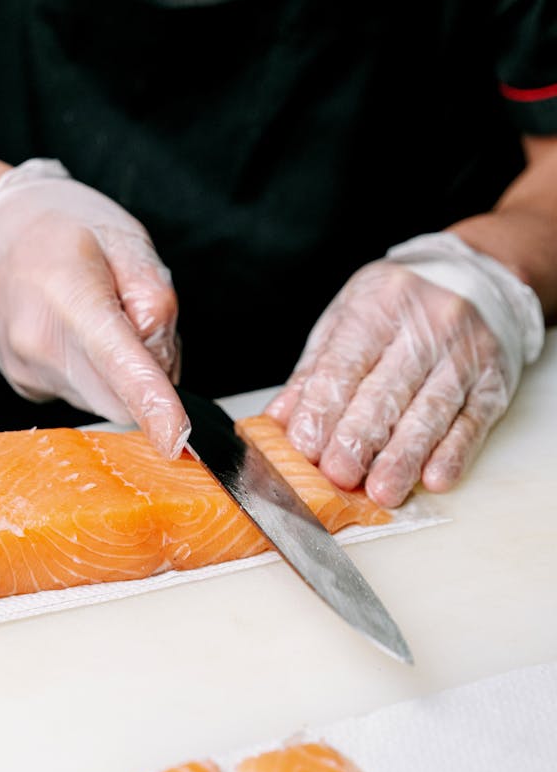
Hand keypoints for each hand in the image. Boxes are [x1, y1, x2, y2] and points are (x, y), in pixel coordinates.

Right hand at [0, 159, 189, 457]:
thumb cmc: (58, 228)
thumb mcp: (125, 238)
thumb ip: (155, 296)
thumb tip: (159, 364)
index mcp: (68, 294)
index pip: (117, 361)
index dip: (152, 402)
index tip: (175, 437)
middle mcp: (39, 343)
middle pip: (122, 398)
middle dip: (149, 376)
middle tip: (133, 318)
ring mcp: (27, 372)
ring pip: (107, 400)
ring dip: (122, 373)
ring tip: (100, 318)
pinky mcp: (27, 388)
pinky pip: (87, 395)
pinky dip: (99, 375)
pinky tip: (79, 335)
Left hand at [266, 233, 543, 507]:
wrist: (471, 279)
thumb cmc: (395, 309)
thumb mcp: (345, 322)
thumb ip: (314, 373)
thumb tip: (278, 422)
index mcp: (379, 305)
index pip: (345, 366)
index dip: (323, 410)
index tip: (305, 448)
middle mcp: (427, 326)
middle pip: (387, 392)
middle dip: (359, 440)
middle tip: (338, 477)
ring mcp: (465, 355)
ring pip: (431, 412)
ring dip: (404, 458)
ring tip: (382, 492)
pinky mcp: (493, 382)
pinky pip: (472, 422)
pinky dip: (453, 454)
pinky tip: (434, 479)